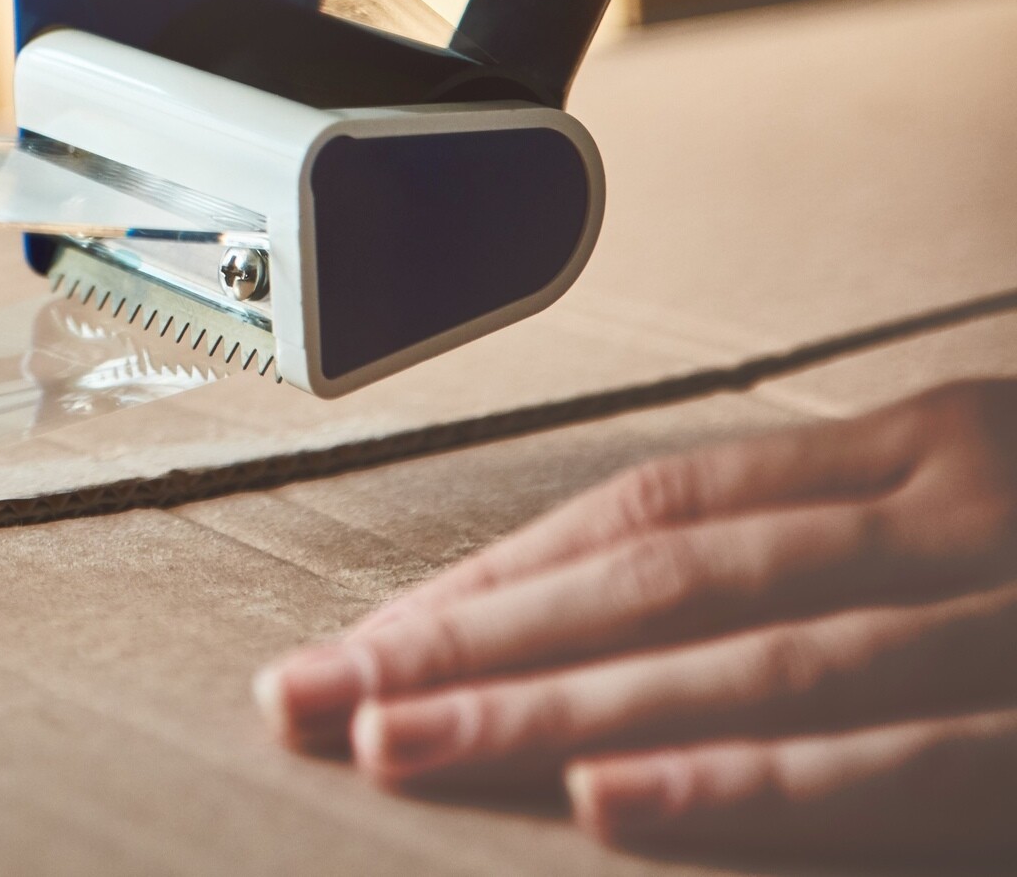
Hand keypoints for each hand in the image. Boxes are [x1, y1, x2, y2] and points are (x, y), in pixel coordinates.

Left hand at [254, 379, 1016, 860]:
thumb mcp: (982, 539)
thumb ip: (833, 561)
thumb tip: (609, 632)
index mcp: (919, 452)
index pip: (654, 510)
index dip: (497, 577)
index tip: (360, 639)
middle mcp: (952, 513)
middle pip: (659, 577)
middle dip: (469, 640)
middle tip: (309, 692)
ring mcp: (1011, 620)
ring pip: (736, 660)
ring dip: (547, 709)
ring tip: (392, 745)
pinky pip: (888, 763)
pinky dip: (735, 782)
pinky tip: (601, 804)